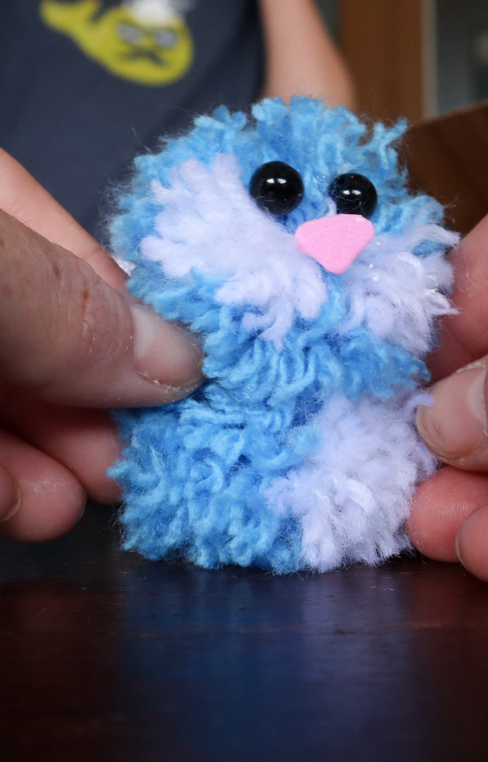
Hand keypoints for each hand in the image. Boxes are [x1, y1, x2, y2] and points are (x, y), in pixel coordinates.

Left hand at [0, 150, 202, 541]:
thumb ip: (62, 304)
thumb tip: (180, 359)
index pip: (65, 250)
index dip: (133, 316)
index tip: (194, 379)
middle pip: (40, 333)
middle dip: (101, 399)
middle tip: (160, 454)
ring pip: (1, 396)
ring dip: (60, 453)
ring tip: (106, 494)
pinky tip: (34, 511)